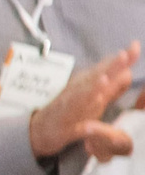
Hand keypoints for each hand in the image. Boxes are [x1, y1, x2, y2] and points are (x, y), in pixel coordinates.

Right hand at [30, 41, 139, 161]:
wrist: (39, 130)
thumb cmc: (70, 111)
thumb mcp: (95, 96)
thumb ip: (113, 84)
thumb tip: (128, 70)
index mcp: (87, 84)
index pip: (107, 68)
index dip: (122, 59)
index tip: (135, 45)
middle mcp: (78, 93)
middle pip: (95, 77)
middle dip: (109, 67)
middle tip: (123, 54)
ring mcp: (70, 110)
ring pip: (82, 98)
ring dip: (92, 89)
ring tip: (104, 79)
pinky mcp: (65, 129)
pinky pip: (76, 128)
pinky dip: (83, 126)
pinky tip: (88, 125)